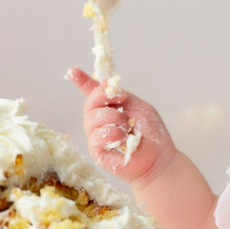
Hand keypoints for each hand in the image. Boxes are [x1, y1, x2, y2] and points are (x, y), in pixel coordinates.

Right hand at [67, 67, 174, 184]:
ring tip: (128, 128)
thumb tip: (106, 84)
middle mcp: (98, 121)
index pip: (91, 93)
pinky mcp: (96, 152)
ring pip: (93, 118)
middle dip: (106, 98)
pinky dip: (113, 134)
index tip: (72, 71)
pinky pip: (97, 136)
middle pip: (90, 103)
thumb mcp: (138, 107)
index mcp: (109, 108)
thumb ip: (122, 95)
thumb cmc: (150, 133)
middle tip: (123, 103)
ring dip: (114, 119)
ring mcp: (95, 136)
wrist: (158, 157)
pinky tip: (123, 139)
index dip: (81, 81)